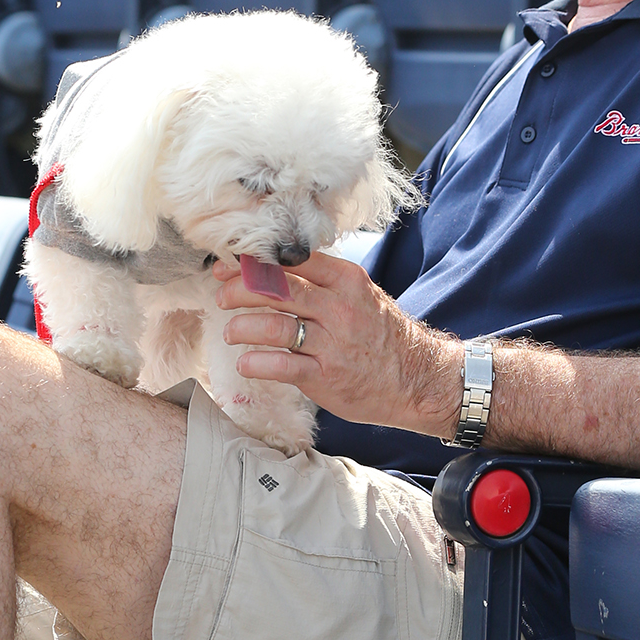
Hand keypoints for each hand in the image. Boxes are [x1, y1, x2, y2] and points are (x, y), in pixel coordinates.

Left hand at [216, 251, 462, 436]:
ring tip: (230, 332)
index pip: (292, 261)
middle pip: (276, 290)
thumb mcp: (361, 295)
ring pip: (274, 326)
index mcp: (346, 281)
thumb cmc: (382, 336)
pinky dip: (256, 363)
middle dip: (239, 290)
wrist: (417, 379)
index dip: (255, 263)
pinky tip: (245, 363)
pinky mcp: (324, 376)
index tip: (230, 267)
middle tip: (222, 297)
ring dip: (242, 327)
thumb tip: (274, 271)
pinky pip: (281, 366)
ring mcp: (331, 343)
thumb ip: (324, 282)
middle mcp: (338, 308)